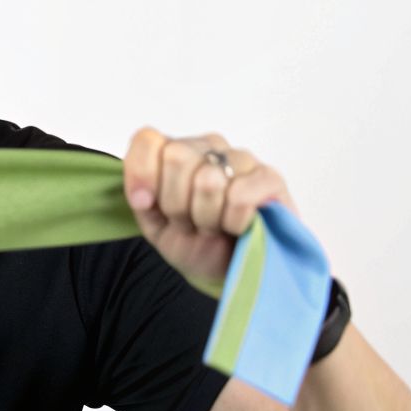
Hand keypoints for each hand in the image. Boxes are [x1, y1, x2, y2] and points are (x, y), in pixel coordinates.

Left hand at [121, 127, 299, 292]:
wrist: (231, 270)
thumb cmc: (194, 243)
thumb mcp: (154, 224)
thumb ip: (140, 199)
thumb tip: (142, 195)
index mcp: (174, 151)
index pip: (148, 140)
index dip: (143, 175)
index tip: (147, 205)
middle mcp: (208, 147)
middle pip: (177, 158)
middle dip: (177, 204)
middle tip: (190, 222)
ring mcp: (240, 159)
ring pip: (208, 179)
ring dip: (206, 217)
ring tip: (214, 226)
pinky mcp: (270, 178)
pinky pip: (241, 195)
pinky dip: (232, 221)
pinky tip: (237, 227)